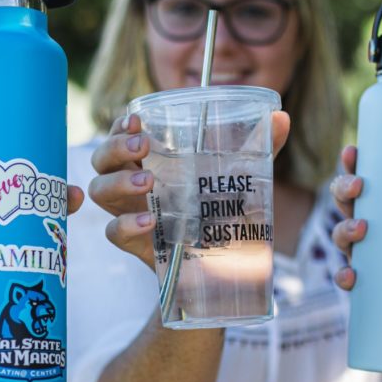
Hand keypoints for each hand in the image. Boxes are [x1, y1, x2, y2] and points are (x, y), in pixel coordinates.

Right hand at [89, 111, 289, 269]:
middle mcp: (133, 182)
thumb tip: (281, 117)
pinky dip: (127, 224)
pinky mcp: (135, 243)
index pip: (122, 134)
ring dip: (118, 182)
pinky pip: (113, 232)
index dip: (120, 125)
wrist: (222, 264)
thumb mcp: (243, 176)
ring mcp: (130, 212)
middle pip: (102, 158)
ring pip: (100, 191)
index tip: (135, 119)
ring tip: (148, 182)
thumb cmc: (223, 209)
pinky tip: (150, 221)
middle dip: (116, 147)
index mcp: (152, 159)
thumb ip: (260, 147)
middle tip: (144, 145)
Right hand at [327, 145, 381, 290]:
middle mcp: (368, 221)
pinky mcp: (372, 278)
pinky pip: (349, 277)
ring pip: (341, 235)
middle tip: (360, 186)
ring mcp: (366, 250)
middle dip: (344, 189)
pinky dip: (345, 277)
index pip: (360, 175)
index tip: (353, 151)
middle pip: (343, 200)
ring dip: (345, 229)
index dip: (350, 162)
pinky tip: (351, 276)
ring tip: (361, 228)